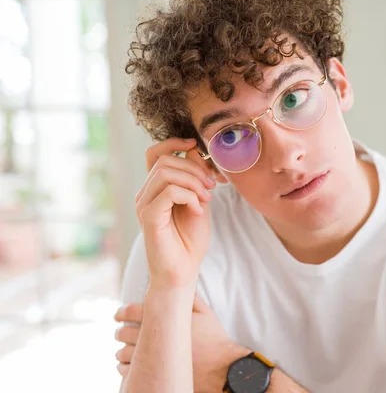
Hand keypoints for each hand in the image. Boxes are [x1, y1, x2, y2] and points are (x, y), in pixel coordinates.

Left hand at [114, 294, 250, 392]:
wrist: (222, 366)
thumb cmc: (215, 339)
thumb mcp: (205, 313)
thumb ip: (189, 298)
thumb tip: (177, 285)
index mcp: (166, 320)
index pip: (133, 312)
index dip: (122, 312)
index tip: (118, 314)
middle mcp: (157, 339)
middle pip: (125, 333)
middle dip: (119, 331)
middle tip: (119, 331)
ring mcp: (155, 360)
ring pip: (125, 354)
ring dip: (120, 351)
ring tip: (121, 350)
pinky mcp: (157, 376)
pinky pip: (129, 373)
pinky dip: (123, 368)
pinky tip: (125, 365)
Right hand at [136, 137, 216, 287]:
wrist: (184, 270)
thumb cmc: (190, 240)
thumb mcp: (198, 201)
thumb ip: (194, 178)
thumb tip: (193, 150)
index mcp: (156, 189)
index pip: (154, 154)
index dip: (173, 143)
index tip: (195, 145)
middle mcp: (145, 194)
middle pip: (164, 161)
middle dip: (194, 169)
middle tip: (211, 187)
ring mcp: (144, 205)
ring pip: (165, 173)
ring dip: (193, 182)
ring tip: (206, 200)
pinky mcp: (148, 217)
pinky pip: (169, 192)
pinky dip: (189, 197)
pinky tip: (198, 211)